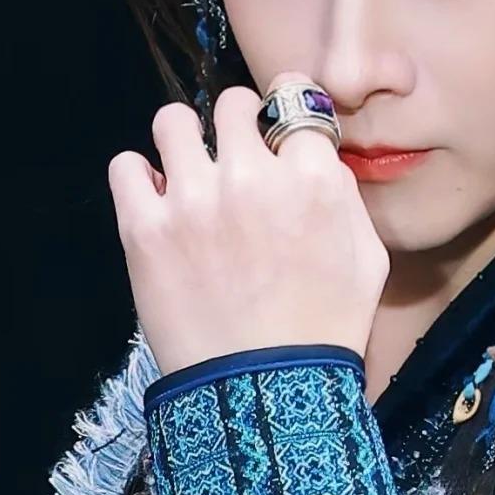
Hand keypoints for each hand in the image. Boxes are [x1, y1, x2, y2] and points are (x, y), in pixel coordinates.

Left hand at [107, 71, 388, 376]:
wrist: (265, 392)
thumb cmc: (326, 327)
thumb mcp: (368, 257)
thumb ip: (345, 196)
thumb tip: (318, 160)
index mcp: (312, 179)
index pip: (295, 101)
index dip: (287, 114)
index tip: (279, 129)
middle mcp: (252, 176)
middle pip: (234, 103)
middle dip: (239, 123)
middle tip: (236, 154)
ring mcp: (193, 199)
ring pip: (173, 120)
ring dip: (185, 140)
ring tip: (190, 170)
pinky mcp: (144, 228)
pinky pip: (126, 166)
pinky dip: (140, 178)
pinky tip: (158, 201)